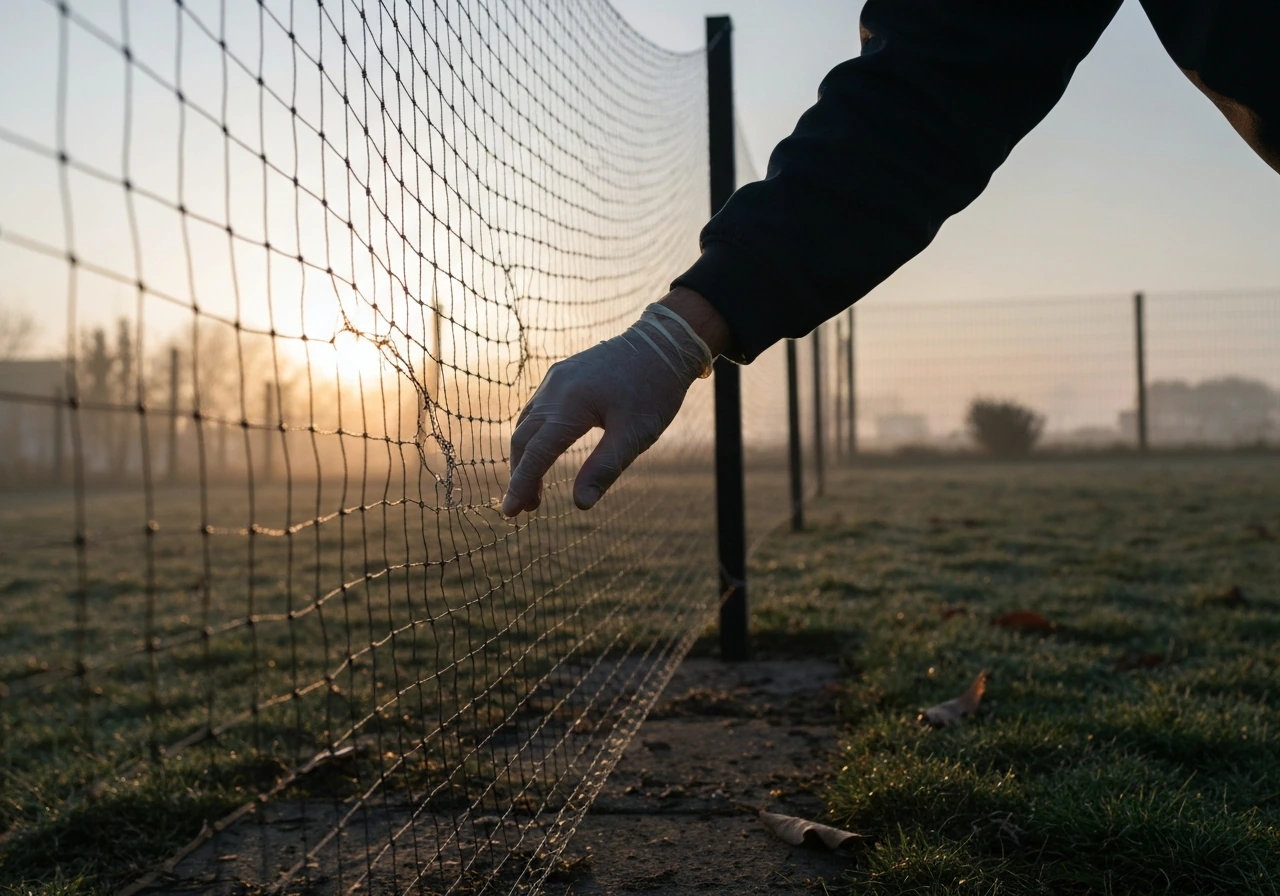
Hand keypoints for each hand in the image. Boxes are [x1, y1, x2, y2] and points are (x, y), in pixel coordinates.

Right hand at [502, 298, 717, 515]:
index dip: (521, 485)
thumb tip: (581, 504)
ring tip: (535, 488)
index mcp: (570, 405)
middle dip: (521, 475)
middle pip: (523, 439)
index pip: (536, 453)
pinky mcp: (561, 375)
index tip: (510, 513)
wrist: (663, 342)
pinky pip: (536, 409)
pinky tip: (544, 450)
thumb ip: (605, 468)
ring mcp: (555, 379)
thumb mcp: (635, 435)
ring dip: (526, 457)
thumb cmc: (654, 390)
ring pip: (526, 423)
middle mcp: (554, 389)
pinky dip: (533, 436)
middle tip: (528, 509)